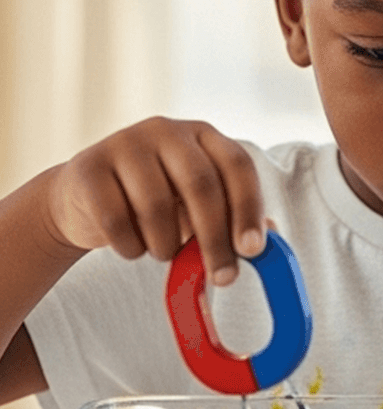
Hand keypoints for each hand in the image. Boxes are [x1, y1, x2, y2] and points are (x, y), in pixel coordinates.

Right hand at [44, 117, 266, 283]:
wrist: (86, 200)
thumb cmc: (155, 205)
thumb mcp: (196, 207)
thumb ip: (231, 218)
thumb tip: (270, 238)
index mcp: (203, 136)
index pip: (237, 165)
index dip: (248, 208)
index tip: (252, 250)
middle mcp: (166, 131)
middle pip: (200, 184)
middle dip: (215, 239)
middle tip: (223, 277)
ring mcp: (124, 143)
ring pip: (155, 205)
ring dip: (165, 245)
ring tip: (163, 253)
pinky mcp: (89, 167)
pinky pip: (115, 219)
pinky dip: (129, 246)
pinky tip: (132, 248)